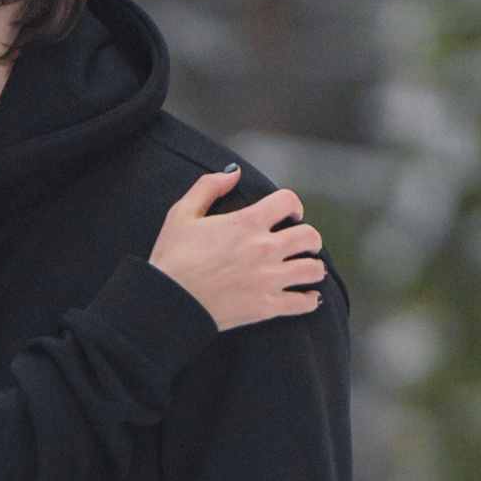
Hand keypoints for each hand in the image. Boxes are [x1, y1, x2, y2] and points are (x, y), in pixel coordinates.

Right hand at [150, 168, 324, 330]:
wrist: (166, 303)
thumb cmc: (171, 258)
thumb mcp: (181, 214)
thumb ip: (208, 187)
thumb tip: (233, 172)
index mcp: (247, 223)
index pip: (289, 202)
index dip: (293, 206)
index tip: (291, 215)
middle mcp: (264, 249)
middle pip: (309, 237)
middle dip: (310, 239)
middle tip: (304, 244)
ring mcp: (267, 280)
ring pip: (312, 269)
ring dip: (313, 267)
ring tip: (307, 270)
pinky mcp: (265, 307)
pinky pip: (303, 303)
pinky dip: (309, 300)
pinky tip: (308, 298)